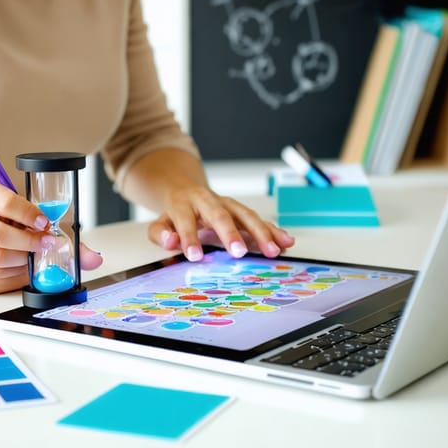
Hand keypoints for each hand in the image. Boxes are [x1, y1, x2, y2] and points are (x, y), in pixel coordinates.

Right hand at [0, 176, 102, 294]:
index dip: (30, 215)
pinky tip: (19, 268)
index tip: (45, 224)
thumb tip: (94, 258)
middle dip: (28, 244)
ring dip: (21, 262)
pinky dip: (11, 276)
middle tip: (45, 245)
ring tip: (32, 256)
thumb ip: (53, 222)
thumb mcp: (18, 206)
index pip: (5, 201)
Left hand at [146, 185, 293, 261]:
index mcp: (185, 203)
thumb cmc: (176, 213)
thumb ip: (161, 233)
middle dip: (231, 233)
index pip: (186, 220)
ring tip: (273, 250)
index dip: (189, 238)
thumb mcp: (161, 222)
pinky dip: (273, 231)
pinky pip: (259, 220)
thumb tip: (170, 241)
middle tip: (238, 252)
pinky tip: (286, 241)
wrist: (188, 191)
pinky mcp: (242, 212)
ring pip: (246, 215)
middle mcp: (209, 201)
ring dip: (261, 233)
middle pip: (220, 215)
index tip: (195, 256)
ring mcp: (229, 205)